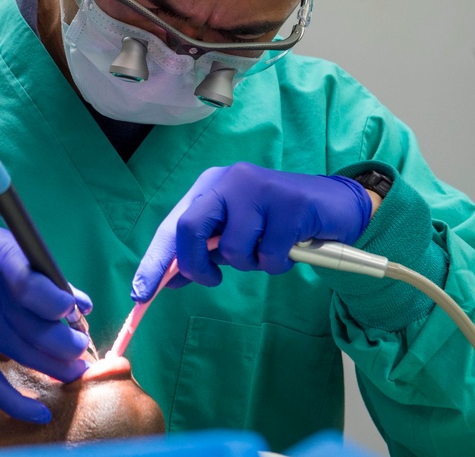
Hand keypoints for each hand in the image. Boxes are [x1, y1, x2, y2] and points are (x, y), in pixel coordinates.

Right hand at [0, 225, 91, 422]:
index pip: (38, 288)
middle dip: (70, 344)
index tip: (76, 310)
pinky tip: (39, 413)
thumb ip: (41, 274)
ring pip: (28, 357)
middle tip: (80, 347)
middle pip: (41, 330)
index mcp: (2, 261)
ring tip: (74, 369)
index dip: (62, 303)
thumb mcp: (3, 245)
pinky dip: (18, 403)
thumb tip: (82, 304)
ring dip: (59, 368)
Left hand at [132, 163, 372, 299]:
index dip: (155, 260)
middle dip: (196, 264)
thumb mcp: (235, 233)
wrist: (334, 205)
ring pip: (234, 249)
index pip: (173, 225)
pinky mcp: (289, 204)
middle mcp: (229, 181)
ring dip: (251, 262)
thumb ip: (205, 250)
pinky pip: (269, 256)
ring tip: (269, 247)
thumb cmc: (276, 222)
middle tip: (213, 278)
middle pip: (190, 228)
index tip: (140, 293)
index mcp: (210, 187)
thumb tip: (170, 279)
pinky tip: (291, 245)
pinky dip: (278, 263)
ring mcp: (259, 189)